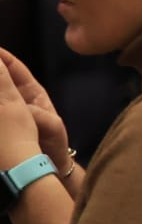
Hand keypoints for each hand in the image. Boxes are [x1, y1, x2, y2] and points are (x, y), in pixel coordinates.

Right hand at [0, 51, 56, 168]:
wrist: (47, 165)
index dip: (4, 58)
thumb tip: (25, 110)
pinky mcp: (2, 122)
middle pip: (1, 78)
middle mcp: (16, 98)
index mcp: (32, 94)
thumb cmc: (53, 143)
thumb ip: (41, 116)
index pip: (15, 70)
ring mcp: (7, 109)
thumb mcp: (51, 126)